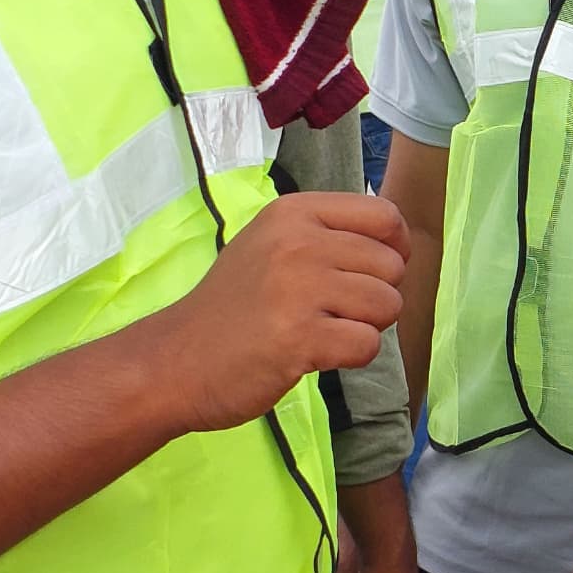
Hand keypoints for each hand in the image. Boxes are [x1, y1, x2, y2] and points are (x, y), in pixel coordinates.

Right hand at [151, 193, 406, 432]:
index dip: (394, 249)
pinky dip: (351, 357)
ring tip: (324, 331)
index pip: (385, 216)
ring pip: (387, 305)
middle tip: (335, 312)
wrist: (176, 360)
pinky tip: (316, 354)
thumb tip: (397, 245)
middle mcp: (299, 242)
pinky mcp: (300, 337)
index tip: (371, 272)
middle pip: (392, 266)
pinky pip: (368, 344)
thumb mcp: (270, 245)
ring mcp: (299, 289)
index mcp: (294, 213)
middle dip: (377, 296)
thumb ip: (327, 235)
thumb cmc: (231, 306)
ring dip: (366, 327)